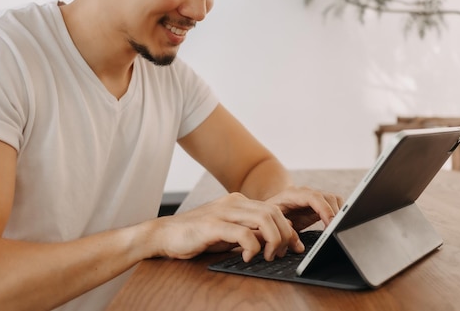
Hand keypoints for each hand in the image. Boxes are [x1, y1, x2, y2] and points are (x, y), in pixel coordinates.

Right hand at [150, 192, 300, 261]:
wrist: (163, 234)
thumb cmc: (196, 235)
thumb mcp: (228, 234)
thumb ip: (249, 233)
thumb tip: (272, 242)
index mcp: (239, 202)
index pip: (274, 210)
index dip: (289, 229)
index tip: (295, 246)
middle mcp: (234, 203)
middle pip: (274, 212)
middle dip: (285, 234)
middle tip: (282, 254)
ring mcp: (224, 212)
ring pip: (263, 219)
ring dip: (273, 239)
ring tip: (268, 255)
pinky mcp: (213, 225)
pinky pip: (243, 233)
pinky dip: (252, 247)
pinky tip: (248, 257)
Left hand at [265, 187, 344, 231]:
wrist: (267, 211)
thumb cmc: (268, 216)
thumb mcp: (269, 220)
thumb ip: (280, 223)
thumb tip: (290, 226)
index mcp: (293, 195)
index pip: (314, 197)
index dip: (325, 210)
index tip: (331, 224)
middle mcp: (306, 193)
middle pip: (328, 197)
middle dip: (335, 213)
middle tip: (336, 231)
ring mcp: (313, 198)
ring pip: (334, 200)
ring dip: (338, 213)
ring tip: (337, 229)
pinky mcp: (319, 206)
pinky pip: (334, 205)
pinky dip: (338, 214)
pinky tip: (336, 226)